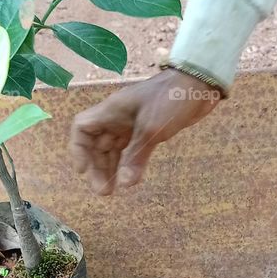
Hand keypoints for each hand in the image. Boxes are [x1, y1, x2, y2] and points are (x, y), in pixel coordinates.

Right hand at [69, 69, 221, 194]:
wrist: (198, 85)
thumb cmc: (170, 100)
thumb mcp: (151, 130)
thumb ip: (136, 157)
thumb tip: (124, 184)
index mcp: (111, 111)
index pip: (82, 128)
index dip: (78, 150)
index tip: (83, 171)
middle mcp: (117, 118)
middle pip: (97, 144)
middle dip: (97, 168)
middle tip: (104, 192)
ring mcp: (131, 124)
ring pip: (113, 149)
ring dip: (110, 169)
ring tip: (112, 191)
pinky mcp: (146, 130)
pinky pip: (130, 150)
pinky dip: (127, 164)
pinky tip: (128, 179)